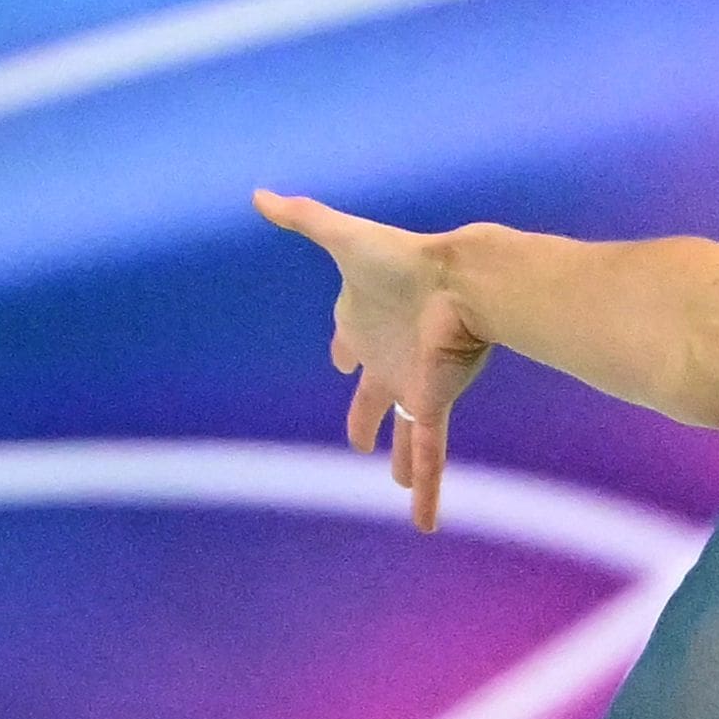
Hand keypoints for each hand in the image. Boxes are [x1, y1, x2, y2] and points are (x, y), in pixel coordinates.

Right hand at [254, 189, 490, 532]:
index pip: (351, 339)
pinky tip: (425, 526)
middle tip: (359, 439)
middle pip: (376, 395)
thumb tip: (257, 193)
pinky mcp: (432, 405)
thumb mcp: (343, 237)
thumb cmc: (403, 258)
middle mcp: (391, 358)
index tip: (341, 358)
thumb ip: (302, 216)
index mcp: (366, 321)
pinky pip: (429, 458)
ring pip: (407, 435)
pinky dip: (428, 492)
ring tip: (397, 483)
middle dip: (367, 415)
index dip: (345, 347)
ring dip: (403, 462)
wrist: (460, 279)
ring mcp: (414, 386)